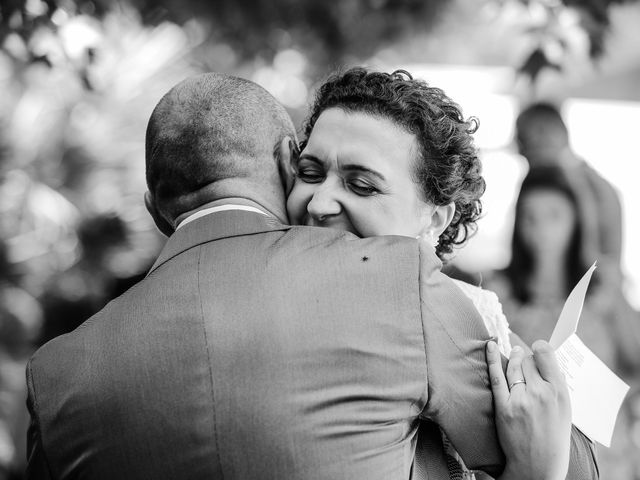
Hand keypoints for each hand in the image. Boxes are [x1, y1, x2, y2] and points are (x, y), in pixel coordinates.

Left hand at [487, 341, 571, 479]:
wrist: (539, 465)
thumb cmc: (554, 435)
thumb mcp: (565, 408)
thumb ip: (555, 383)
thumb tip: (542, 358)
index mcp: (560, 392)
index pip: (546, 356)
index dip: (540, 349)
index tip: (537, 347)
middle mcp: (540, 394)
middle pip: (528, 361)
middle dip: (527, 359)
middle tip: (527, 361)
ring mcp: (520, 400)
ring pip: (514, 367)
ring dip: (514, 358)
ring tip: (515, 353)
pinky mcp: (504, 407)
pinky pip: (497, 377)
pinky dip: (493, 359)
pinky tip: (490, 346)